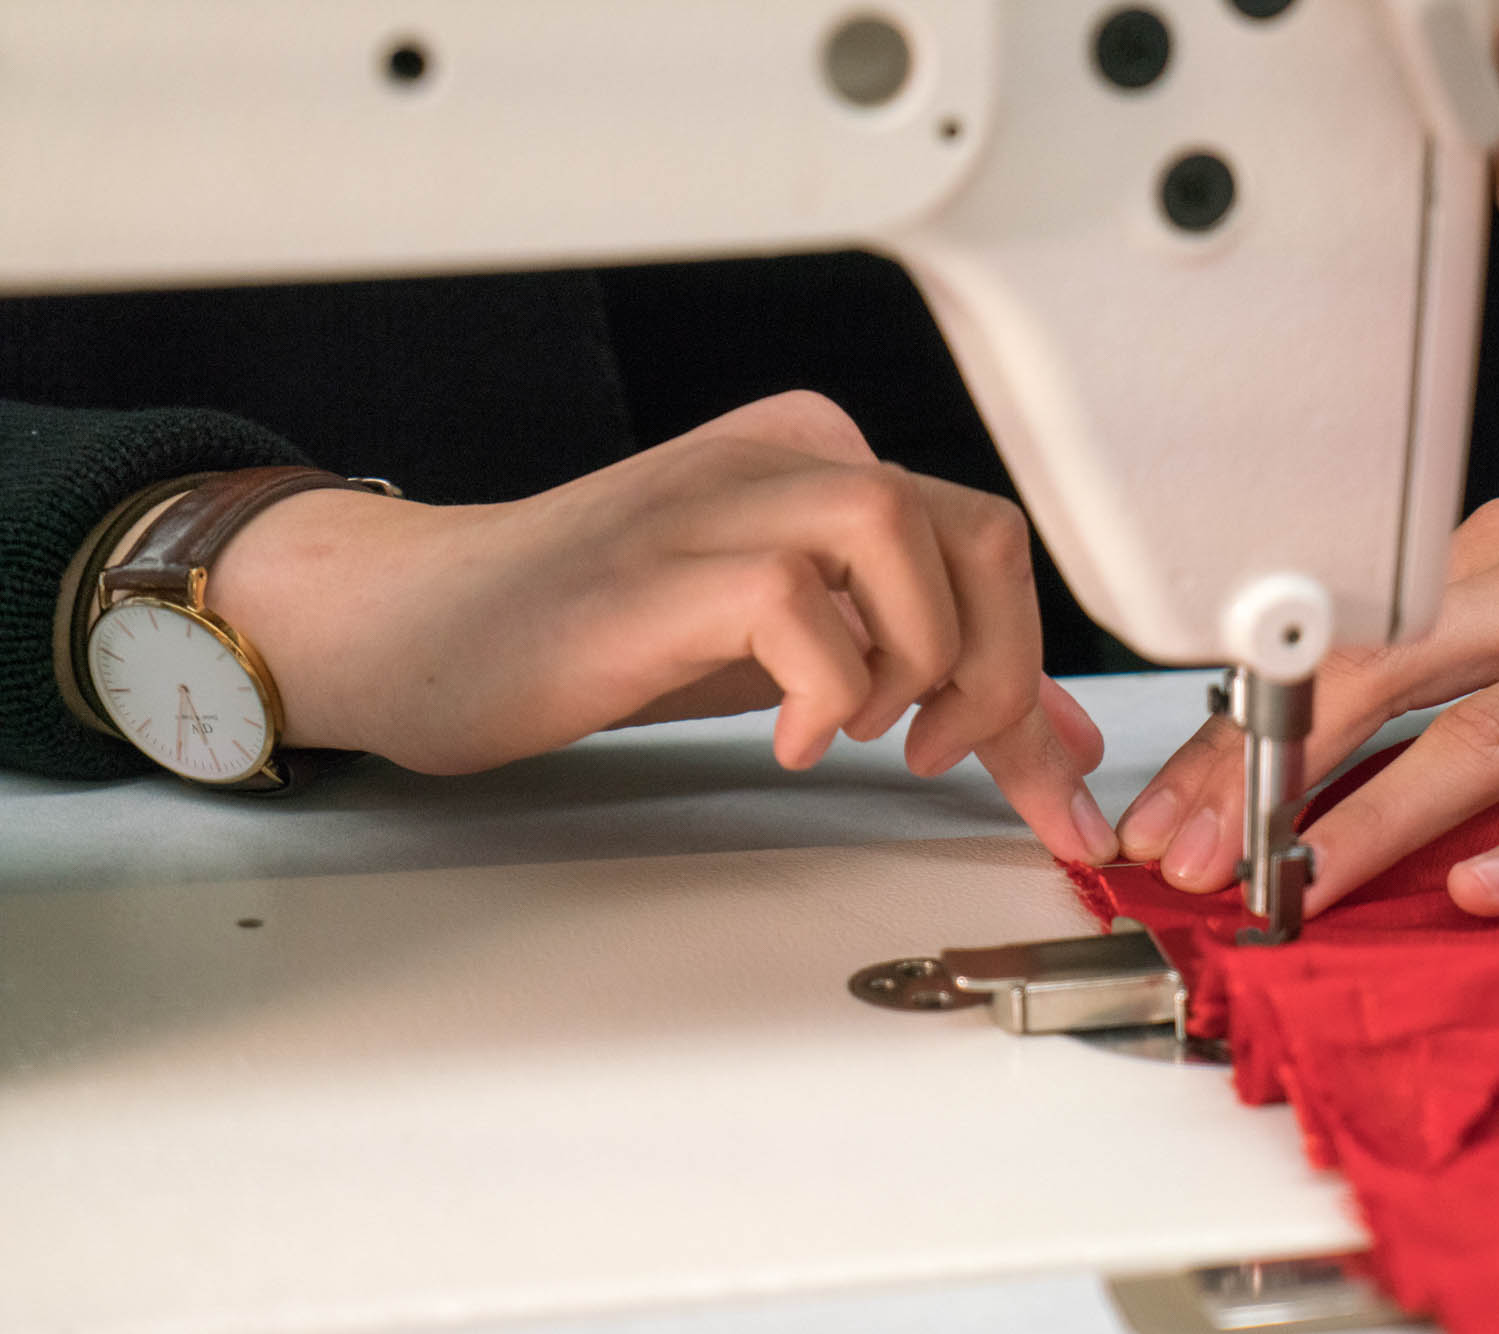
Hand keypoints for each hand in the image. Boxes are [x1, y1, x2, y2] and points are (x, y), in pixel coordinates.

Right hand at [203, 391, 1119, 862]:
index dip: (1031, 666)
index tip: (1041, 785)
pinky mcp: (661, 567)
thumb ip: (925, 674)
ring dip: (915, 659)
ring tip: (861, 727)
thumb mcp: (794, 650)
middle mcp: (780, 457)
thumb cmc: (601, 633)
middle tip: (940, 748)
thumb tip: (1057, 736)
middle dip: (999, 669)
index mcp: (818, 459)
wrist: (425, 626)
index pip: (985, 538)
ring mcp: (716, 502)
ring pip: (899, 530)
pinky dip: (822, 689)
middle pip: (977, 529)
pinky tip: (787, 736)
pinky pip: (797, 602)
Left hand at [1117, 464, 1498, 914]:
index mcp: (1489, 558)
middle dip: (1267, 775)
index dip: (1236, 735)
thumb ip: (1439, 640)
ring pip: (1483, 740)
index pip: (1333, 648)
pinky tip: (1480, 894)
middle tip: (1192, 856)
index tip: (1167, 812)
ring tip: (1296, 884)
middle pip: (1376, 678)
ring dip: (1374, 820)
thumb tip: (1294, 723)